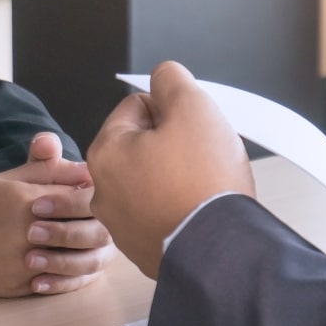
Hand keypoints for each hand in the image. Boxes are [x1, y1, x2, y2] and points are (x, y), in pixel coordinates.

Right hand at [0, 132, 113, 296]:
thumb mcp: (4, 180)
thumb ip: (46, 172)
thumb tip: (84, 169)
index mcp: (27, 201)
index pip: (85, 198)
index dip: (98, 197)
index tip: (99, 195)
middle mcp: (28, 233)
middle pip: (88, 231)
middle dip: (101, 225)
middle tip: (103, 221)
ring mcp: (24, 264)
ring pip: (77, 260)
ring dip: (86, 251)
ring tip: (88, 242)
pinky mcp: (17, 287)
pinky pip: (57, 283)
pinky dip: (68, 274)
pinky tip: (68, 263)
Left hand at [87, 61, 254, 277]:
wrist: (222, 250)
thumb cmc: (205, 181)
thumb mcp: (193, 106)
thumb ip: (172, 80)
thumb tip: (163, 76)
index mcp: (106, 152)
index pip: (137, 107)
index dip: (172, 112)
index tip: (191, 131)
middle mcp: (103, 191)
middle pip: (142, 145)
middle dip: (172, 146)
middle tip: (200, 159)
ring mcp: (121, 225)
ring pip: (152, 181)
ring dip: (175, 177)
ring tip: (200, 188)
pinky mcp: (142, 249)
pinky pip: (160, 214)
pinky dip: (178, 209)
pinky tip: (197, 212)